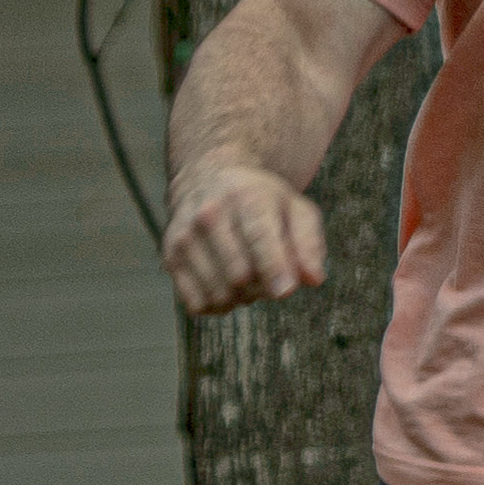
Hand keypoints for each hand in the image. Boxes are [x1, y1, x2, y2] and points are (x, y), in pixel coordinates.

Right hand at [160, 163, 325, 318]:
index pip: (258, 237)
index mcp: (248, 198)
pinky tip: (228, 288)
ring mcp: (186, 236)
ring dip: (242, 297)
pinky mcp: (170, 255)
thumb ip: (309, 244)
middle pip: (239, 273)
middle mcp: (210, 214)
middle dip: (264, 287)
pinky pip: (196, 302)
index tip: (285, 292)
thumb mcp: (296, 210)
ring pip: (218, 292)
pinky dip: (218, 305)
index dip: (273, 268)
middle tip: (271, 277)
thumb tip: (313, 280)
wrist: (208, 179)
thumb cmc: (263, 201)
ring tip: (250, 277)